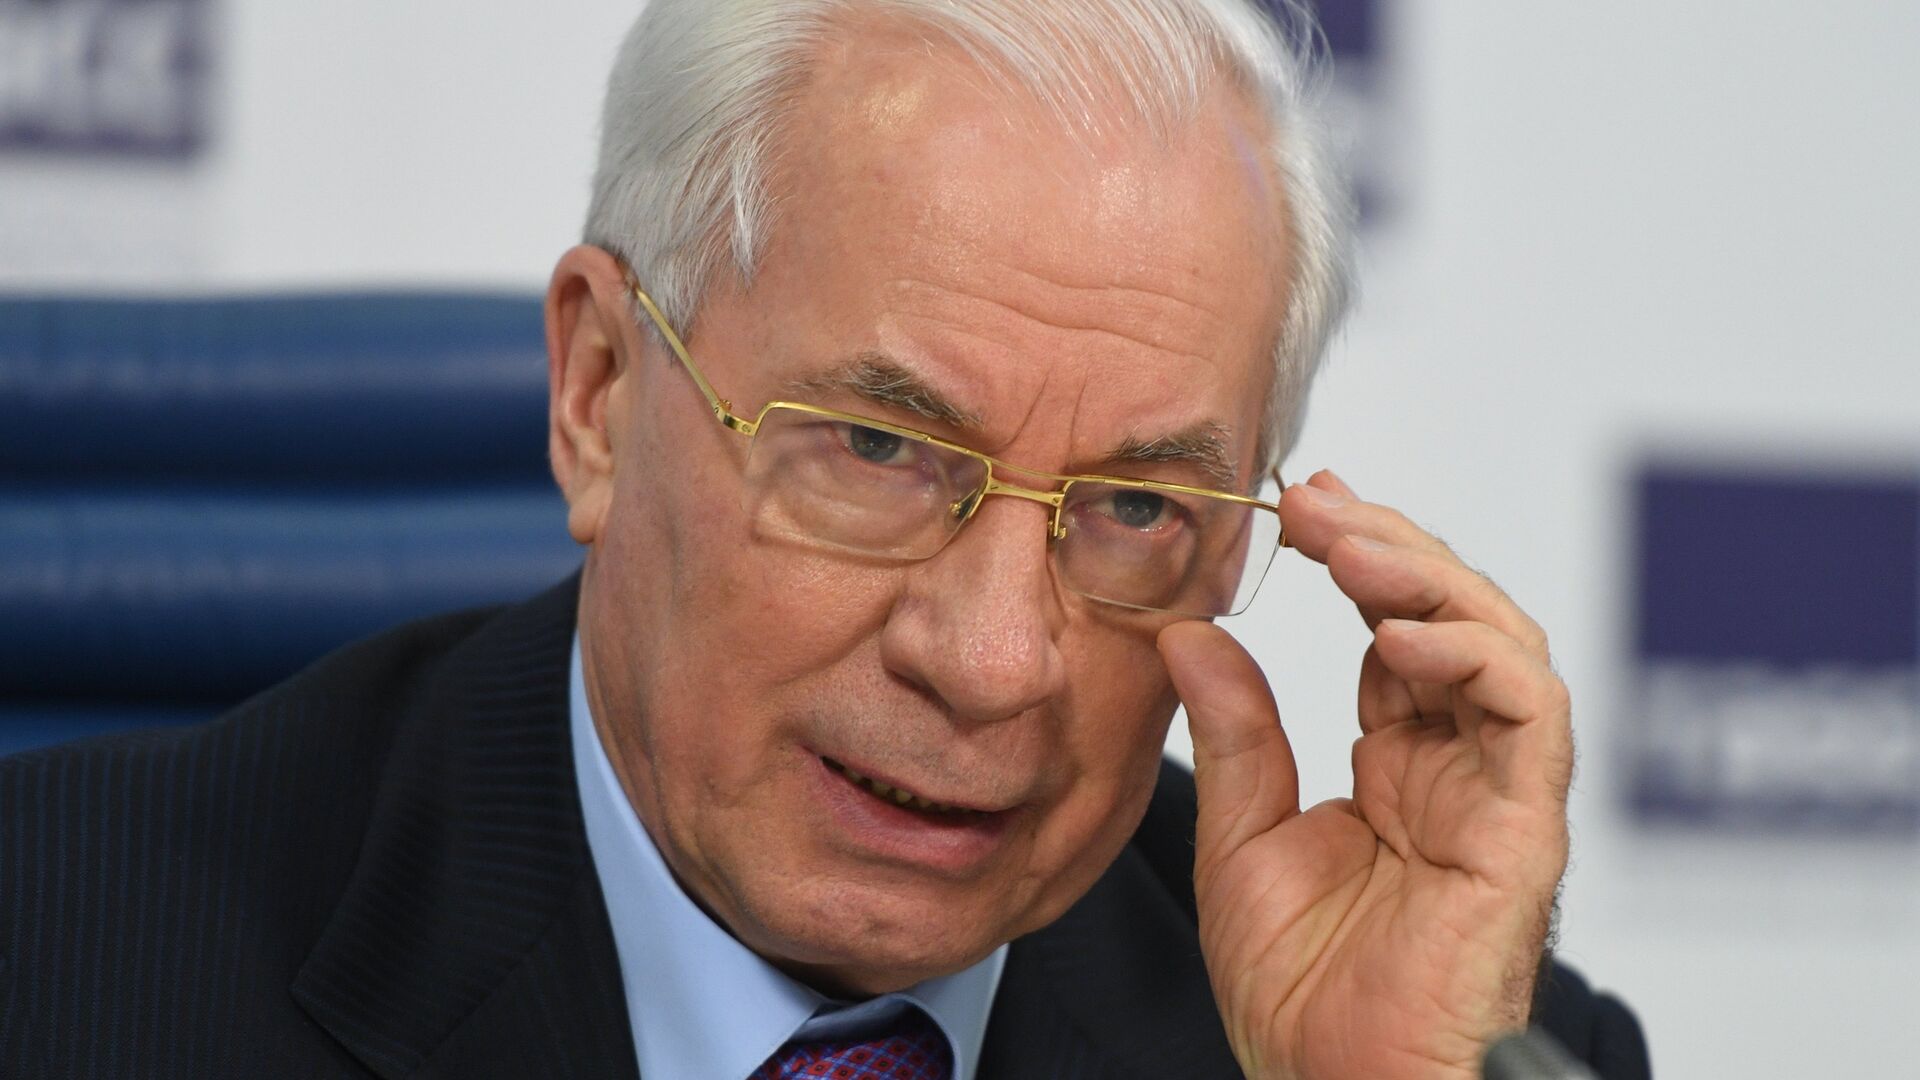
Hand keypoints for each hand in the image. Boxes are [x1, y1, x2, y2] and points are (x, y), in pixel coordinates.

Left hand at [1160, 469, 1571, 1079]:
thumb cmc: (1303, 998)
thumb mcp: (1241, 838)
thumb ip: (1233, 735)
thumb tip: (1190, 635)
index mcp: (1399, 771)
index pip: (1399, 633)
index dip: (1358, 561)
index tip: (1298, 507)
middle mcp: (1457, 772)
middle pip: (1457, 620)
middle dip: (1393, 546)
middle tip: (1319, 503)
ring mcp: (1496, 795)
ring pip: (1505, 646)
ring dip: (1432, 580)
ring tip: (1353, 546)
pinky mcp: (1521, 830)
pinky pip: (1529, 717)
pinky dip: (1477, 656)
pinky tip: (1404, 631)